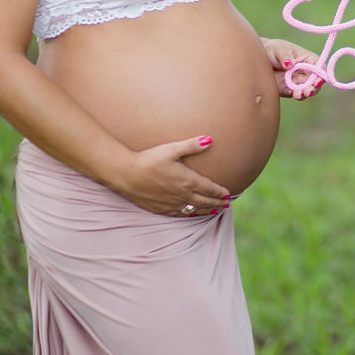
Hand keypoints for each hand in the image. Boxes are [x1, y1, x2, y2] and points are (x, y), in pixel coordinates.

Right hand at [109, 135, 232, 216]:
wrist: (126, 174)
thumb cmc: (149, 159)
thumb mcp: (171, 149)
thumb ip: (192, 145)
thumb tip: (210, 139)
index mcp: (187, 180)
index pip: (209, 188)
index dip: (220, 192)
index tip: (228, 194)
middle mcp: (182, 194)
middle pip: (204, 201)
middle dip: (217, 203)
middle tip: (226, 205)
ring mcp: (170, 203)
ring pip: (193, 210)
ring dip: (206, 210)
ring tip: (214, 211)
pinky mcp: (160, 208)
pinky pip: (179, 214)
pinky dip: (189, 214)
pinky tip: (191, 214)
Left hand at [262, 37, 323, 99]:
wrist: (258, 60)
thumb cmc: (273, 49)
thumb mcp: (279, 49)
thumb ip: (285, 56)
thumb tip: (290, 64)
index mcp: (309, 60)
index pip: (320, 68)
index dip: (321, 75)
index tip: (317, 81)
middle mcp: (306, 72)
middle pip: (316, 82)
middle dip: (314, 88)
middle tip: (308, 91)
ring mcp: (298, 82)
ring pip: (307, 90)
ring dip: (305, 94)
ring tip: (299, 94)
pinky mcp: (289, 90)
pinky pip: (296, 94)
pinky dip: (296, 96)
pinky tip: (294, 95)